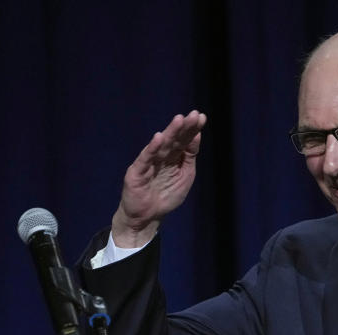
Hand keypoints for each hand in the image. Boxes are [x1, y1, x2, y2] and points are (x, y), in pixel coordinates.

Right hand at [112, 110, 206, 246]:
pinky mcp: (137, 172)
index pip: (184, 140)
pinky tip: (158, 138)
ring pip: (161, 145)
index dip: (192, 129)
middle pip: (174, 139)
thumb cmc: (166, 196)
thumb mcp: (185, 176)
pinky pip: (145, 159)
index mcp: (173, 157)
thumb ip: (190, 157)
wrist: (148, 217)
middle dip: (184, 127)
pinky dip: (152, 149)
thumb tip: (197, 136)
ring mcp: (149, 162)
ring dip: (170, 132)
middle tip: (194, 115)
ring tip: (179, 120)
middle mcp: (161, 156)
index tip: (201, 117)